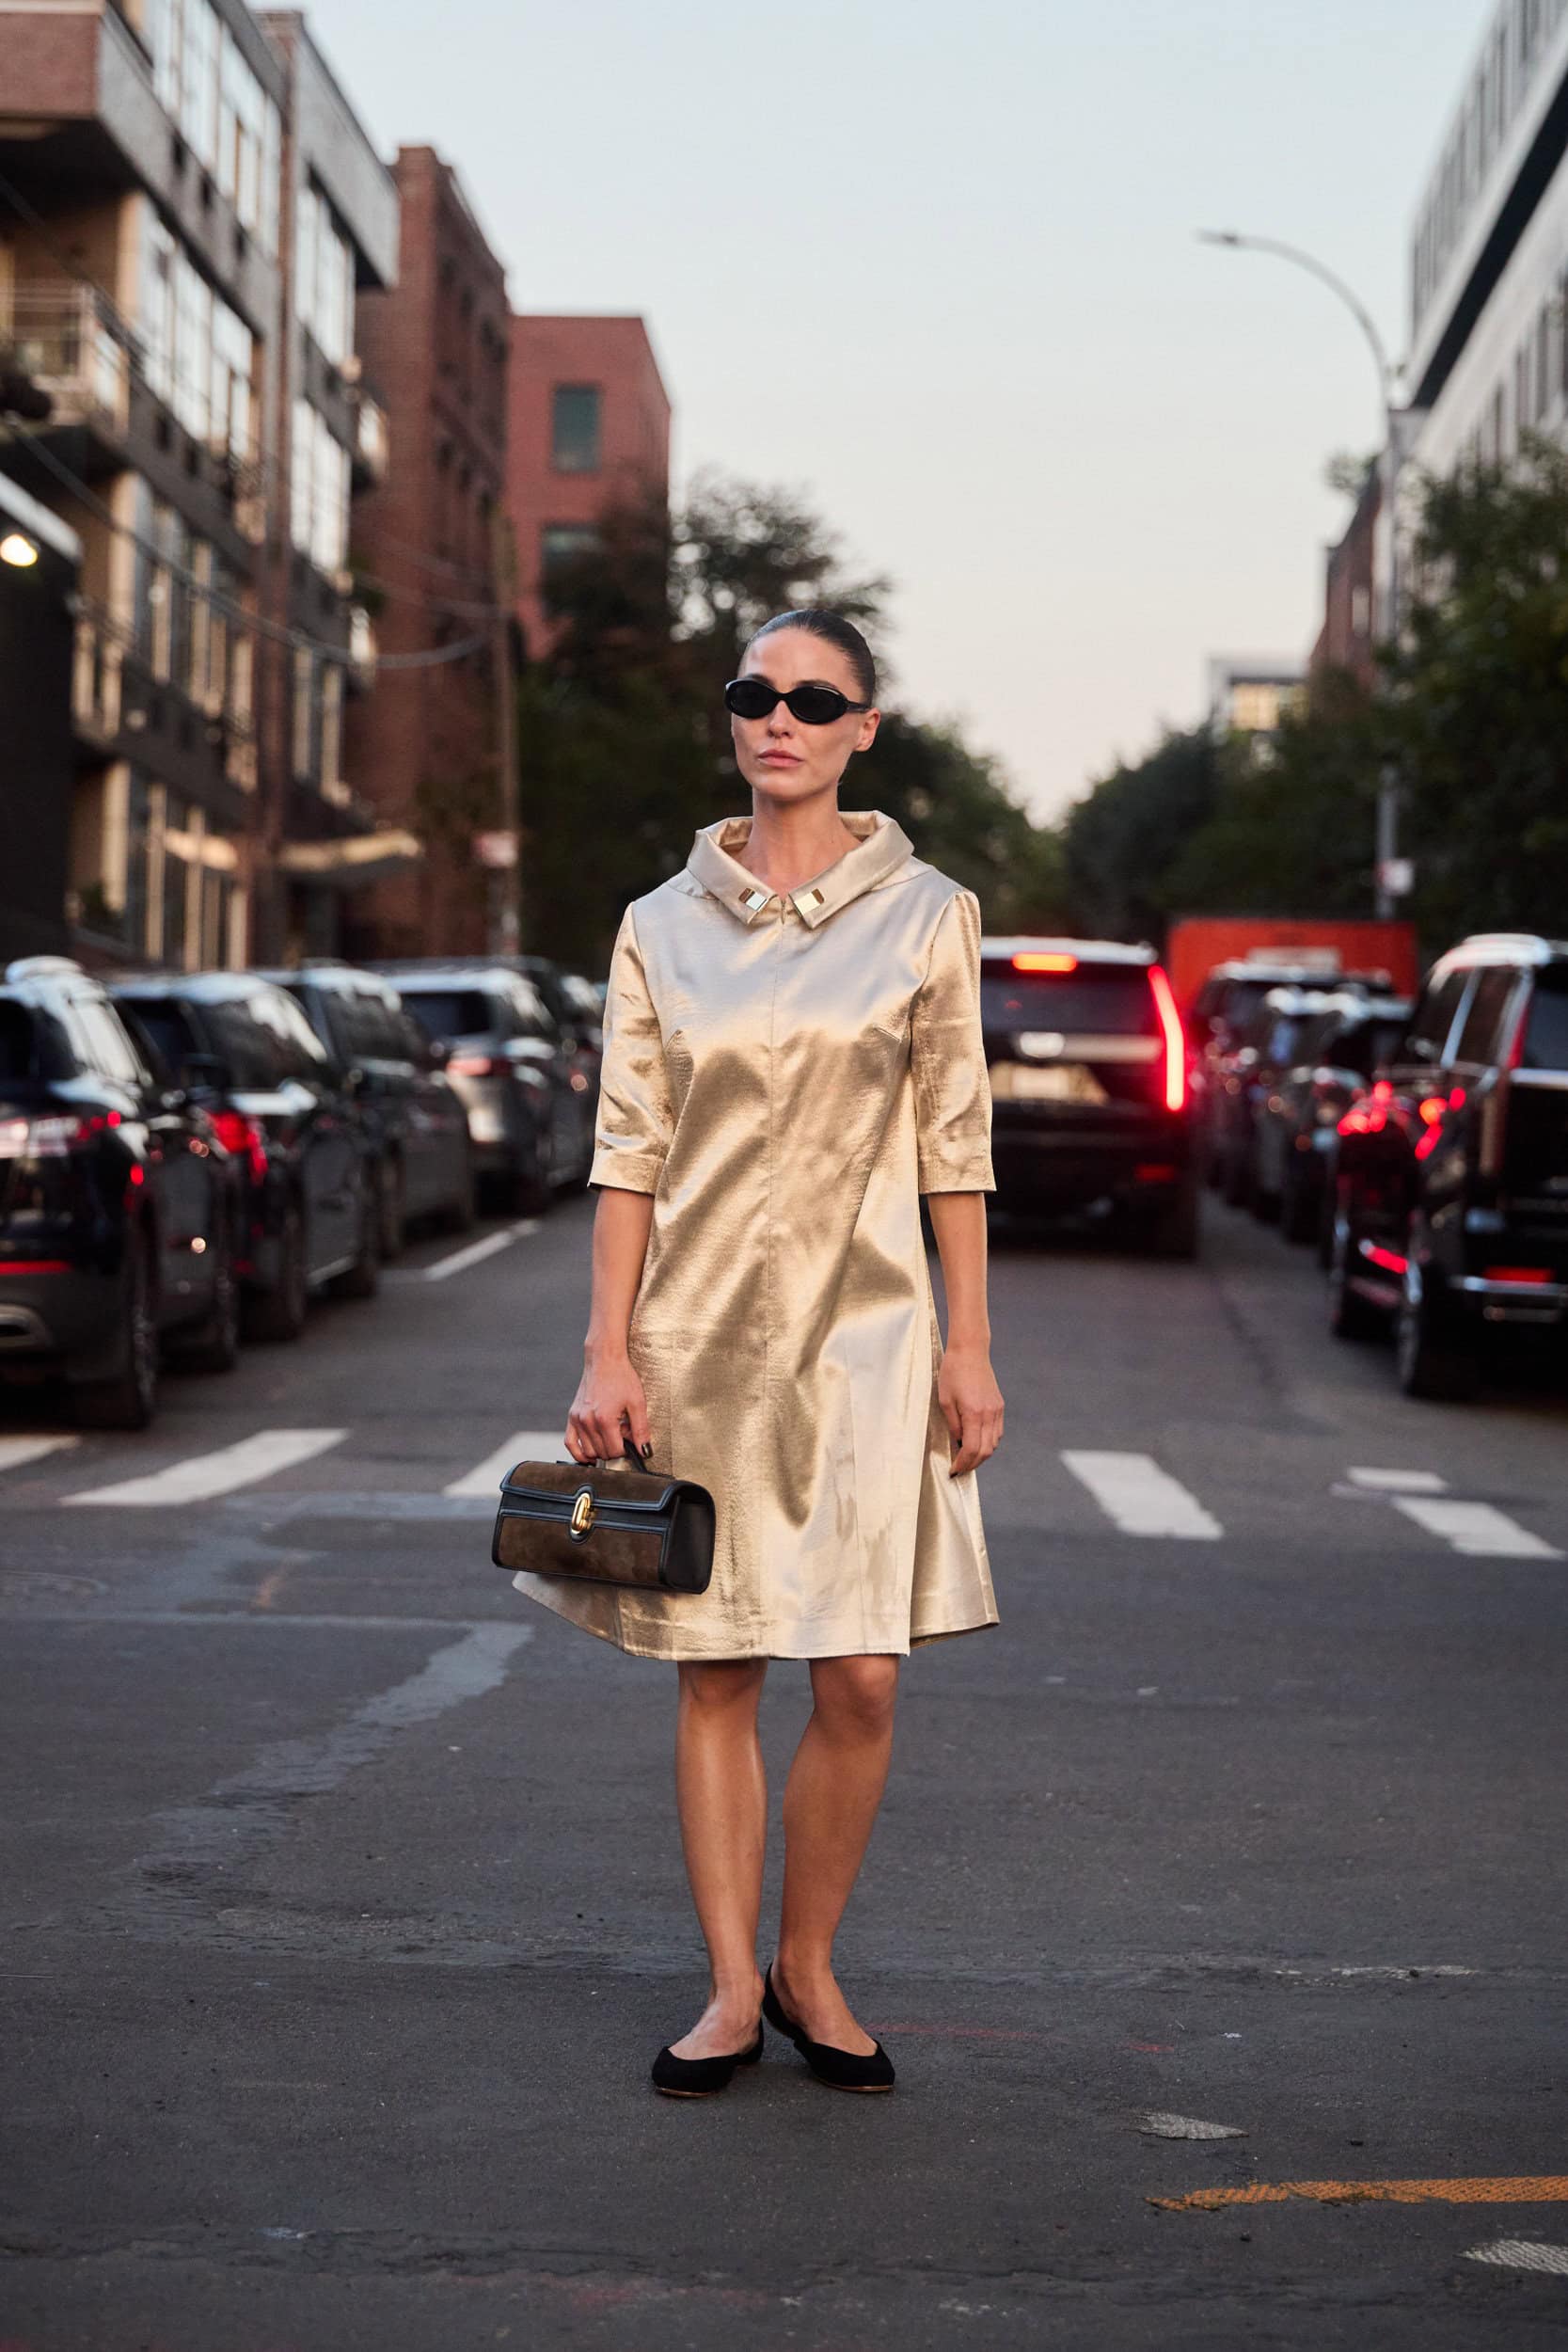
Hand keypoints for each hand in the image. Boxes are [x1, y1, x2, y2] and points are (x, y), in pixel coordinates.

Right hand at [565, 1347, 651, 1464]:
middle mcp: (588, 1421)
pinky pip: (570, 1442)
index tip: (632, 1437)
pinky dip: (579, 1452)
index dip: (627, 1448)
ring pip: (588, 1451)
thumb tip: (644, 1451)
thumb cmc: (621, 1377)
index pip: (615, 1451)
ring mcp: (577, 1419)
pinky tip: (589, 1454)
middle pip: (603, 1453)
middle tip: (623, 1431)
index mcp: (604, 1419)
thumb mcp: (638, 1403)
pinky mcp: (572, 1416)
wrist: (604, 1360)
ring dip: (601, 1448)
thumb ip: (641, 1430)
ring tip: (610, 1433)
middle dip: (616, 1447)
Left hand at [937, 1343, 1003, 1476]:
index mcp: (974, 1414)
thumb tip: (958, 1444)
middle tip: (959, 1469)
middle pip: (985, 1451)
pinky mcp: (999, 1405)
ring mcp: (997, 1410)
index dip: (962, 1464)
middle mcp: (989, 1414)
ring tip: (966, 1459)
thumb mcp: (945, 1400)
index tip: (953, 1470)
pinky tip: (976, 1443)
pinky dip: (988, 1443)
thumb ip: (953, 1425)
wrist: (970, 1351)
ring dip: (981, 1455)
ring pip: (994, 1444)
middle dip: (972, 1464)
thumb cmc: (952, 1372)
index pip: (971, 1449)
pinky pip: (997, 1432)